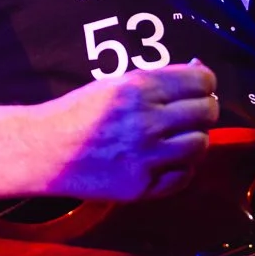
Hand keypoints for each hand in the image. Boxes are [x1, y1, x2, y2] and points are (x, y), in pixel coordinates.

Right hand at [35, 61, 220, 200]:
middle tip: (191, 115)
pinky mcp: (142, 186)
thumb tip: (199, 69)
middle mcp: (147, 120)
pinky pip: (184, 176)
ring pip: (201, 144)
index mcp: (140, 88)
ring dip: (194, 139)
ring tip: (178, 138)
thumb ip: (159, 79)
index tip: (200, 89)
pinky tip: (167, 161)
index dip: (206, 84)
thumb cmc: (81, 113)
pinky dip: (181, 168)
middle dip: (204, 110)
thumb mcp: (117, 83)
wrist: (47, 150)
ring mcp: (146, 156)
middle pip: (207, 112)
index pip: (202, 81)